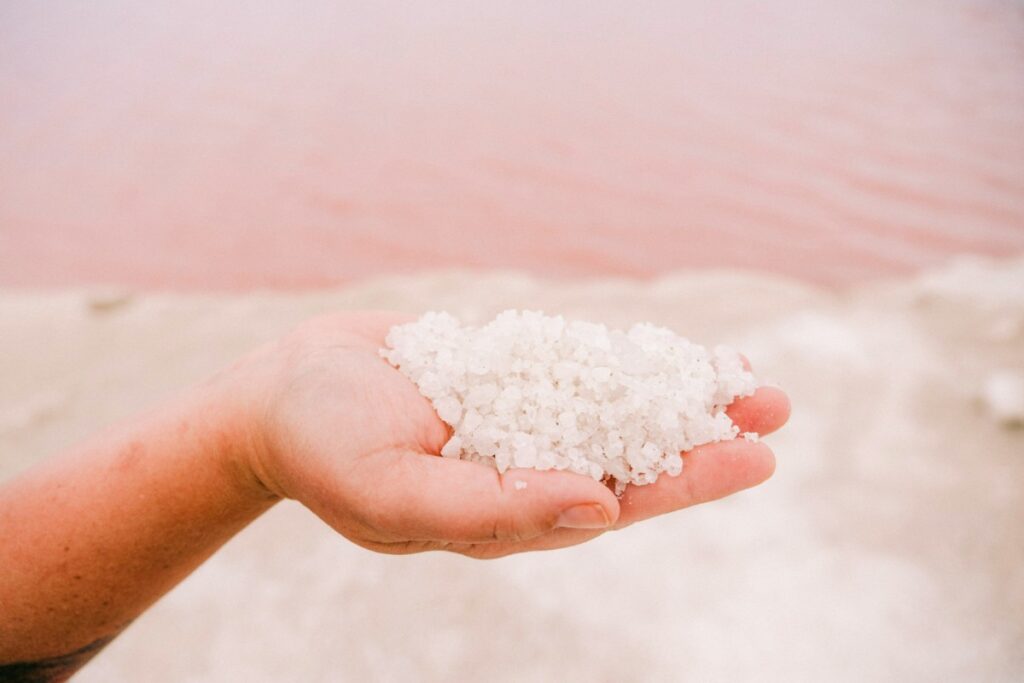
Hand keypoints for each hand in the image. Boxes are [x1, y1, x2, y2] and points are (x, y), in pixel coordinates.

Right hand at [235, 312, 789, 558]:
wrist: (281, 393)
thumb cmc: (324, 448)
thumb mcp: (394, 491)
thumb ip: (491, 511)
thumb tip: (599, 507)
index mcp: (507, 513)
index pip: (613, 504)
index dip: (684, 482)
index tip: (751, 457)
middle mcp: (522, 469)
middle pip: (631, 457)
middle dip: (702, 438)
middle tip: (775, 410)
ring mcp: (517, 420)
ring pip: (613, 410)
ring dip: (678, 395)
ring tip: (749, 380)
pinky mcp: (505, 376)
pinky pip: (576, 368)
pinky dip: (626, 361)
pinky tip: (674, 352)